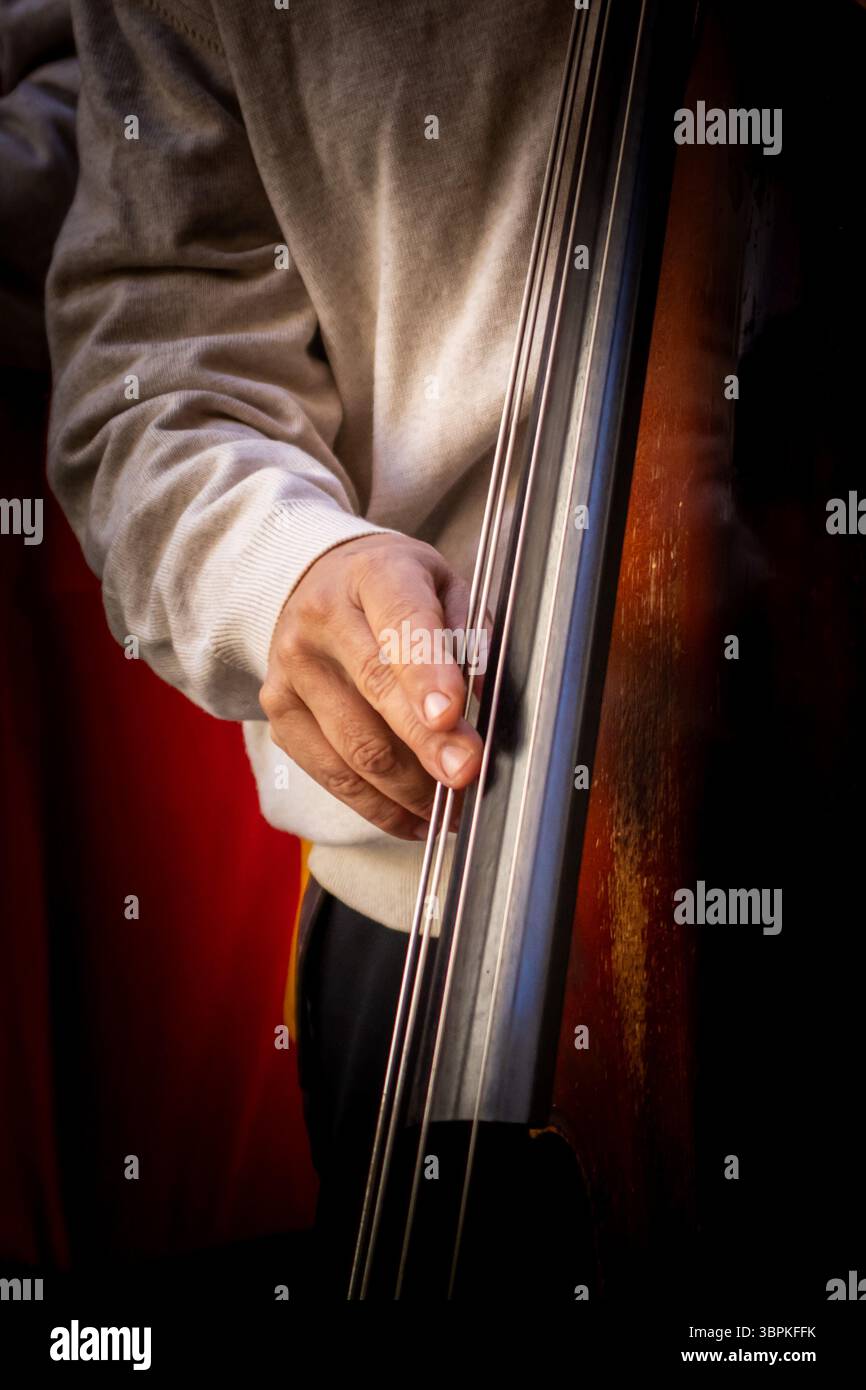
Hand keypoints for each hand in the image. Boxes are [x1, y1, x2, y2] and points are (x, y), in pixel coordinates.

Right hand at [260, 534, 485, 839]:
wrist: (316, 583)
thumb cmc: (395, 589)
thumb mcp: (442, 583)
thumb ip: (467, 632)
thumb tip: (481, 698)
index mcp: (372, 575)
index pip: (400, 624)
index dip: (425, 673)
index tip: (450, 716)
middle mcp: (321, 620)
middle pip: (374, 692)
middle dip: (425, 743)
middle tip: (465, 775)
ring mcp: (292, 670)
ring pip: (353, 746)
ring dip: (409, 788)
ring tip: (454, 808)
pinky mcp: (279, 714)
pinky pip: (331, 774)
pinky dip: (378, 806)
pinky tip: (415, 818)